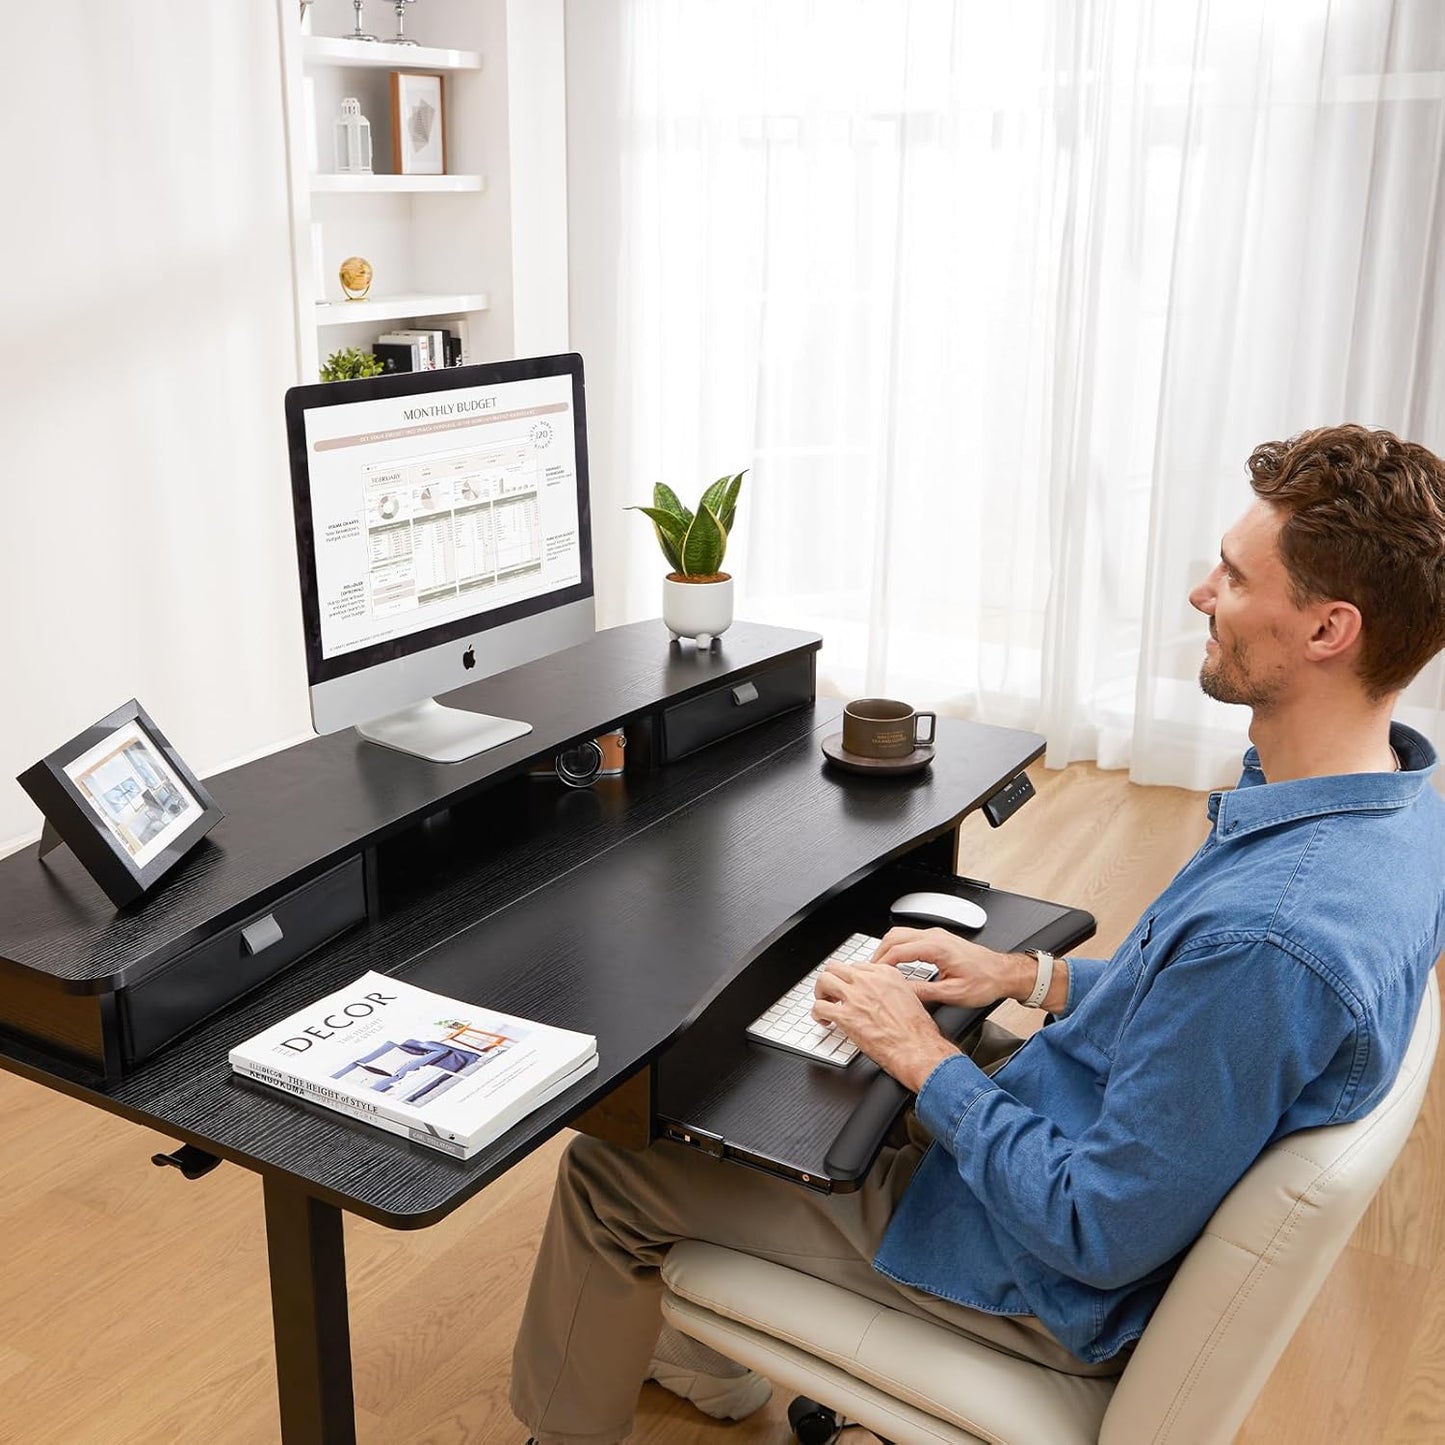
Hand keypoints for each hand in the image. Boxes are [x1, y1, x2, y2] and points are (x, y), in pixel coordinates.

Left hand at [812, 961, 958, 1091]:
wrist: (917, 1049)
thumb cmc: (917, 1030)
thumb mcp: (909, 996)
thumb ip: (890, 989)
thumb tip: (879, 994)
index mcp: (885, 974)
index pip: (856, 966)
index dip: (849, 980)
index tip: (849, 989)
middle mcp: (868, 981)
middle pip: (836, 968)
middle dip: (832, 981)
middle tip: (832, 994)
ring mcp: (855, 996)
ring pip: (823, 980)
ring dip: (821, 993)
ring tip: (825, 1005)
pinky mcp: (845, 1016)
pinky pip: (819, 1007)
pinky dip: (817, 1014)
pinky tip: (824, 1021)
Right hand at [868, 927, 1034, 1009]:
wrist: (1002, 973)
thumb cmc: (984, 982)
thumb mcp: (954, 993)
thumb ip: (925, 992)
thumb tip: (903, 993)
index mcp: (936, 948)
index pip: (898, 951)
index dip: (882, 964)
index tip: (872, 975)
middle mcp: (934, 936)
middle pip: (894, 936)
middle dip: (879, 953)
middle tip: (870, 971)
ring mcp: (936, 935)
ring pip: (901, 933)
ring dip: (887, 948)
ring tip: (880, 967)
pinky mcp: (938, 939)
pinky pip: (910, 936)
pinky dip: (897, 946)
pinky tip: (896, 961)